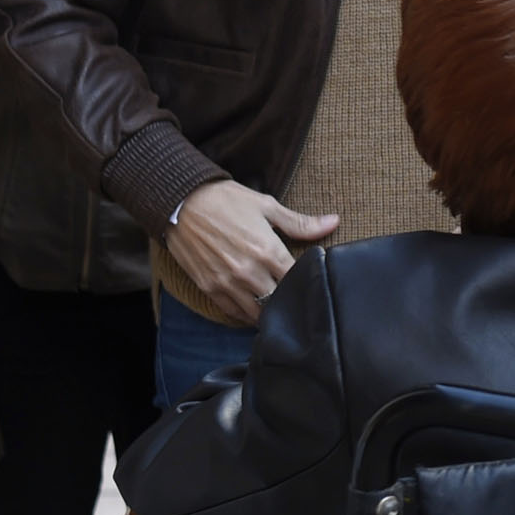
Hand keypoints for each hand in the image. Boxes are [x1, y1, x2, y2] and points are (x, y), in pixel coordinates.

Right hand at [164, 180, 340, 326]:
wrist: (180, 202)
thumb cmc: (226, 200)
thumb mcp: (266, 206)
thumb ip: (300, 222)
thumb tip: (334, 222)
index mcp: (268, 251)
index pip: (298, 281)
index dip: (307, 283)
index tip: (310, 281)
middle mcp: (249, 272)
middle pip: (280, 302)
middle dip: (289, 300)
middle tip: (295, 297)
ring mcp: (227, 283)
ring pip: (257, 314)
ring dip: (268, 312)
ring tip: (275, 306)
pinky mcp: (209, 288)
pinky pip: (233, 313)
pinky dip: (245, 314)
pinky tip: (252, 306)